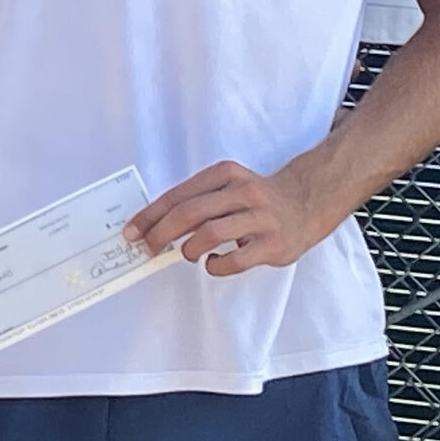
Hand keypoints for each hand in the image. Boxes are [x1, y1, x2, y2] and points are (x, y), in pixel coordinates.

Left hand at [124, 159, 341, 277]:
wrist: (307, 201)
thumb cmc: (256, 198)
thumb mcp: (227, 185)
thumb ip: (197, 200)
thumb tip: (154, 224)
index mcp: (225, 174)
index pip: (178, 195)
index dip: (150, 216)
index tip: (131, 232)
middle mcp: (243, 193)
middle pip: (190, 213)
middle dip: (161, 233)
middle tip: (149, 248)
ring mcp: (260, 219)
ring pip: (211, 234)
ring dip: (190, 248)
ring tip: (188, 253)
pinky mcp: (273, 244)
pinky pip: (237, 260)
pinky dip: (216, 265)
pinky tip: (212, 263)